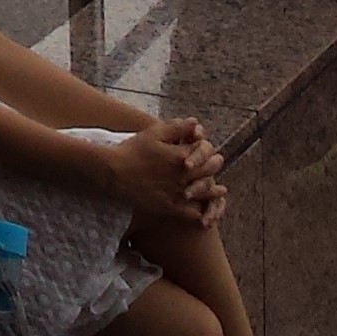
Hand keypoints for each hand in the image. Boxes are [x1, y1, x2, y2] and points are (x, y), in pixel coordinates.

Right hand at [109, 119, 226, 227]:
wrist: (115, 174)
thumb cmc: (133, 150)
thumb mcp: (153, 133)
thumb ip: (176, 127)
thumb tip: (195, 123)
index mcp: (180, 156)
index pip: (203, 151)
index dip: (208, 149)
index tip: (211, 148)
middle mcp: (183, 176)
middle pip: (207, 172)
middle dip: (214, 166)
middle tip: (219, 162)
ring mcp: (178, 193)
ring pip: (204, 193)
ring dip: (214, 191)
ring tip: (221, 190)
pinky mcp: (170, 208)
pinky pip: (192, 213)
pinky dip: (201, 212)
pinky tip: (204, 212)